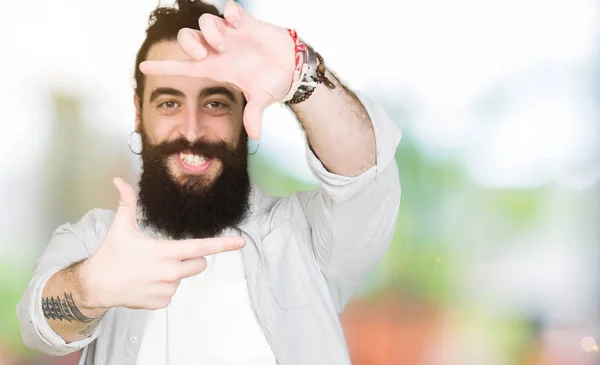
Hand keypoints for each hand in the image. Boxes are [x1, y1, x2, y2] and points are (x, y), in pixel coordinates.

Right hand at [80, 177, 244, 312]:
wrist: (96, 286)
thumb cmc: (111, 255)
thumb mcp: (121, 227)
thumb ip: (126, 202)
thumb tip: (118, 180)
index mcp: (165, 252)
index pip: (201, 247)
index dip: (223, 245)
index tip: (241, 242)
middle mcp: (170, 272)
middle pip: (199, 263)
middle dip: (191, 258)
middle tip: (168, 255)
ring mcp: (167, 289)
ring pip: (185, 277)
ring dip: (175, 273)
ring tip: (149, 270)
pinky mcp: (162, 303)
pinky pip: (173, 291)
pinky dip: (164, 287)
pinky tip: (146, 282)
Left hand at [139, 0, 296, 139]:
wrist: (293, 67)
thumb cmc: (274, 82)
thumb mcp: (262, 99)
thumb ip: (255, 114)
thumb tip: (256, 135)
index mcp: (217, 68)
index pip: (184, 67)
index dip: (164, 67)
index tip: (143, 67)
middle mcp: (219, 50)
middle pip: (187, 39)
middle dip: (189, 44)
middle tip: (203, 54)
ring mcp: (230, 35)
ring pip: (205, 22)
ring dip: (211, 32)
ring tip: (226, 44)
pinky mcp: (245, 22)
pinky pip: (229, 9)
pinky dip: (230, 13)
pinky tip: (238, 23)